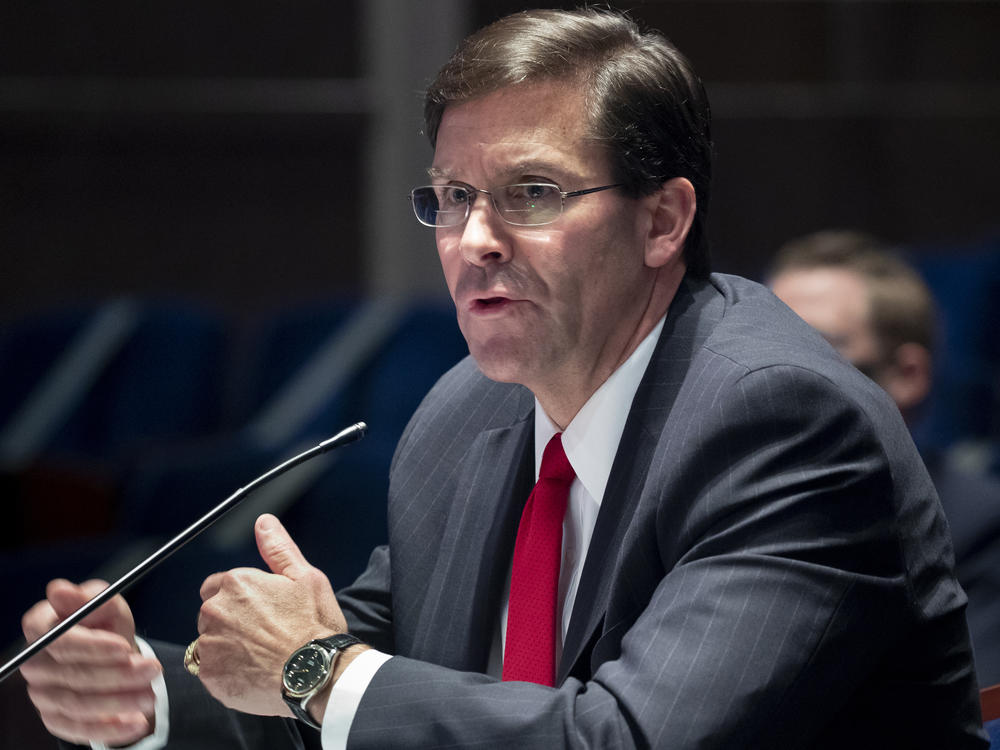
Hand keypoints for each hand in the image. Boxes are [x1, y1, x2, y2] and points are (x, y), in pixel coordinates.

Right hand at [20, 579, 160, 745]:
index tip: (123, 647)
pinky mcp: (55, 718)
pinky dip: (110, 728)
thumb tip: (59, 590)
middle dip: (116, 673)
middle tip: (152, 670)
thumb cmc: (108, 628)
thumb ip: (92, 598)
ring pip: (78, 702)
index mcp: (41, 626)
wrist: (115, 658)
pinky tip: (137, 721)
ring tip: (151, 695)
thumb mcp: (110, 607)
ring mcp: (42, 692)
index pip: (57, 638)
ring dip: (118, 701)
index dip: (90, 645)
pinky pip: (79, 729)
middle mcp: (36, 661)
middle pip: (71, 673)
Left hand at [196, 513, 349, 716]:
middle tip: (263, 635)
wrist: (317, 673)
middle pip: (211, 614)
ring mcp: (210, 645)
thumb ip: (278, 549)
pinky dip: (227, 673)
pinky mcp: (210, 675)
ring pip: (210, 643)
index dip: (239, 599)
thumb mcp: (305, 577)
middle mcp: (216, 611)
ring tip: (259, 656)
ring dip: (227, 647)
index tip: (259, 612)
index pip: (216, 586)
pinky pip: (211, 671)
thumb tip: (263, 522)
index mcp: (236, 583)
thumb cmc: (315, 625)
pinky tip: (253, 672)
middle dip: (230, 622)